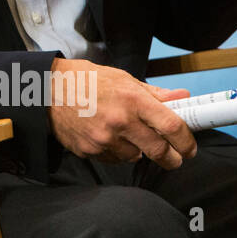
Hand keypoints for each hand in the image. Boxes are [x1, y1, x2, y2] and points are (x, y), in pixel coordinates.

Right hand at [47, 58, 196, 169]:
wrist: (46, 89)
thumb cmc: (86, 80)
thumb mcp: (122, 79)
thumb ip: (154, 94)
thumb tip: (182, 97)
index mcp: (132, 99)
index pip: (171, 126)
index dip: (186, 141)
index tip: (190, 147)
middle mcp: (119, 121)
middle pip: (159, 151)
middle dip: (172, 158)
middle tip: (175, 157)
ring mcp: (103, 139)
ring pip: (135, 157)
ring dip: (139, 151)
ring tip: (128, 136)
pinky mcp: (89, 150)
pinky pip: (113, 159)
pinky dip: (117, 152)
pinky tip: (108, 137)